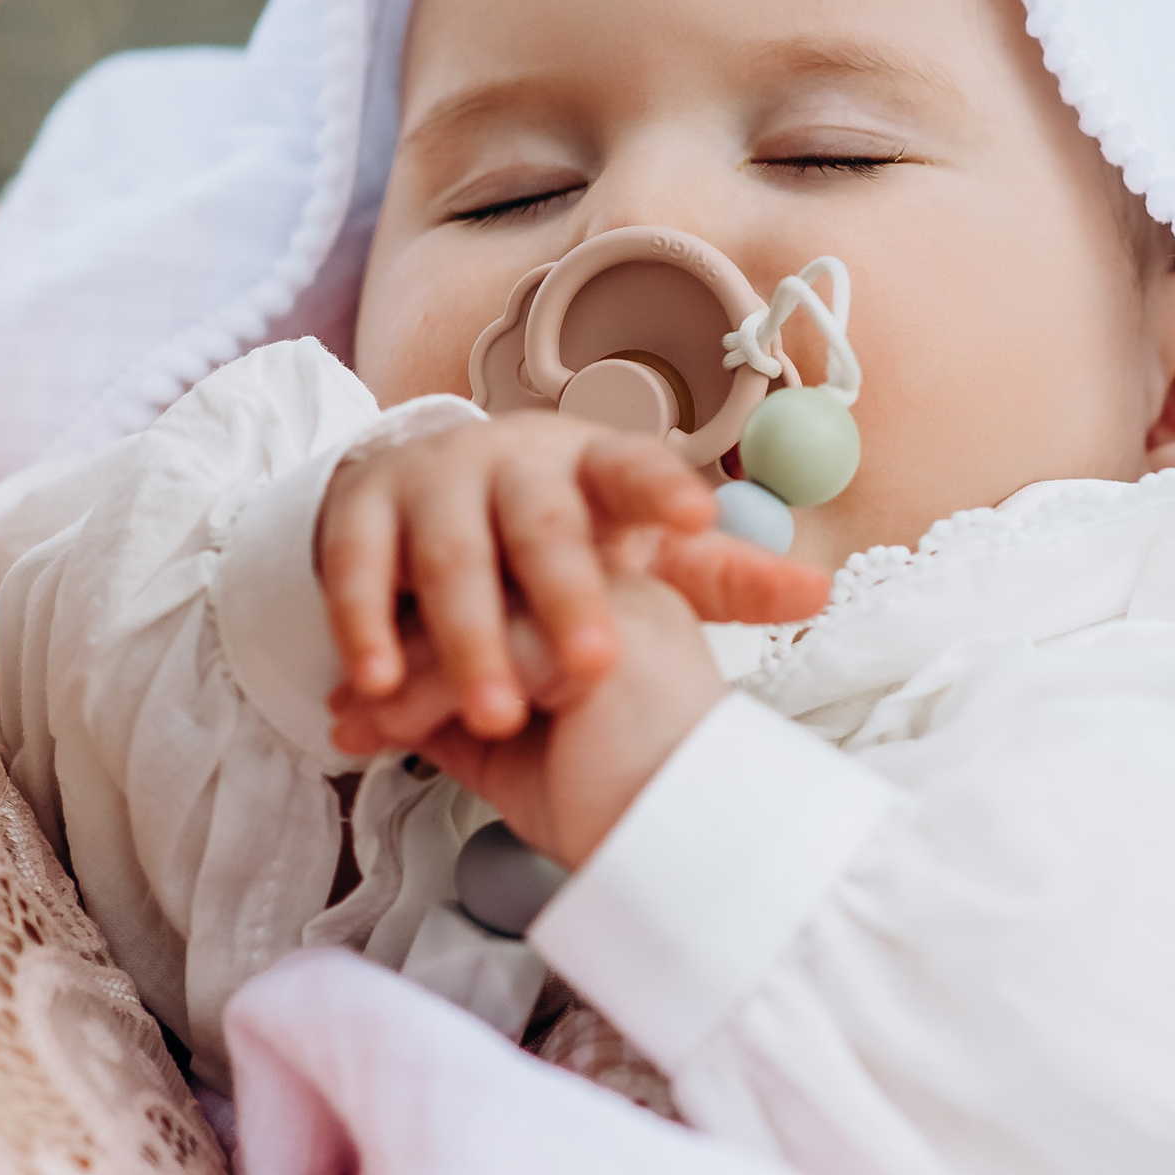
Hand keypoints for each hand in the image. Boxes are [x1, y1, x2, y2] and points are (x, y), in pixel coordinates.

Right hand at [318, 413, 822, 742]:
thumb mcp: (632, 550)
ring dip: (469, 636)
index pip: (633, 468)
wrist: (421, 490)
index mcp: (589, 464)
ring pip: (451, 556)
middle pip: (543, 525)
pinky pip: (357, 570)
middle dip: (566, 595)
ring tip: (491, 713)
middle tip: (594, 667)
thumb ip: (717, 578)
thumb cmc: (551, 533)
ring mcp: (433, 482)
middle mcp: (512, 462)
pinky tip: (378, 687)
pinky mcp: (361, 510)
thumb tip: (817, 594)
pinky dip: (365, 627)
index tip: (701, 516)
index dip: (664, 490)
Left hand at [338, 569, 734, 865]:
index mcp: (608, 617)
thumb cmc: (616, 823)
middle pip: (487, 595)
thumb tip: (389, 708)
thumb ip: (462, 721)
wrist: (679, 870)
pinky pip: (487, 651)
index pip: (503, 600)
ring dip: (404, 675)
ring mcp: (613, 614)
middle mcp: (617, 598)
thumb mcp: (516, 760)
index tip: (372, 696)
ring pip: (480, 616)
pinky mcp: (600, 647)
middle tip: (350, 704)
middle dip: (404, 650)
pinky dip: (423, 693)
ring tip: (359, 726)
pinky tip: (390, 730)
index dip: (429, 644)